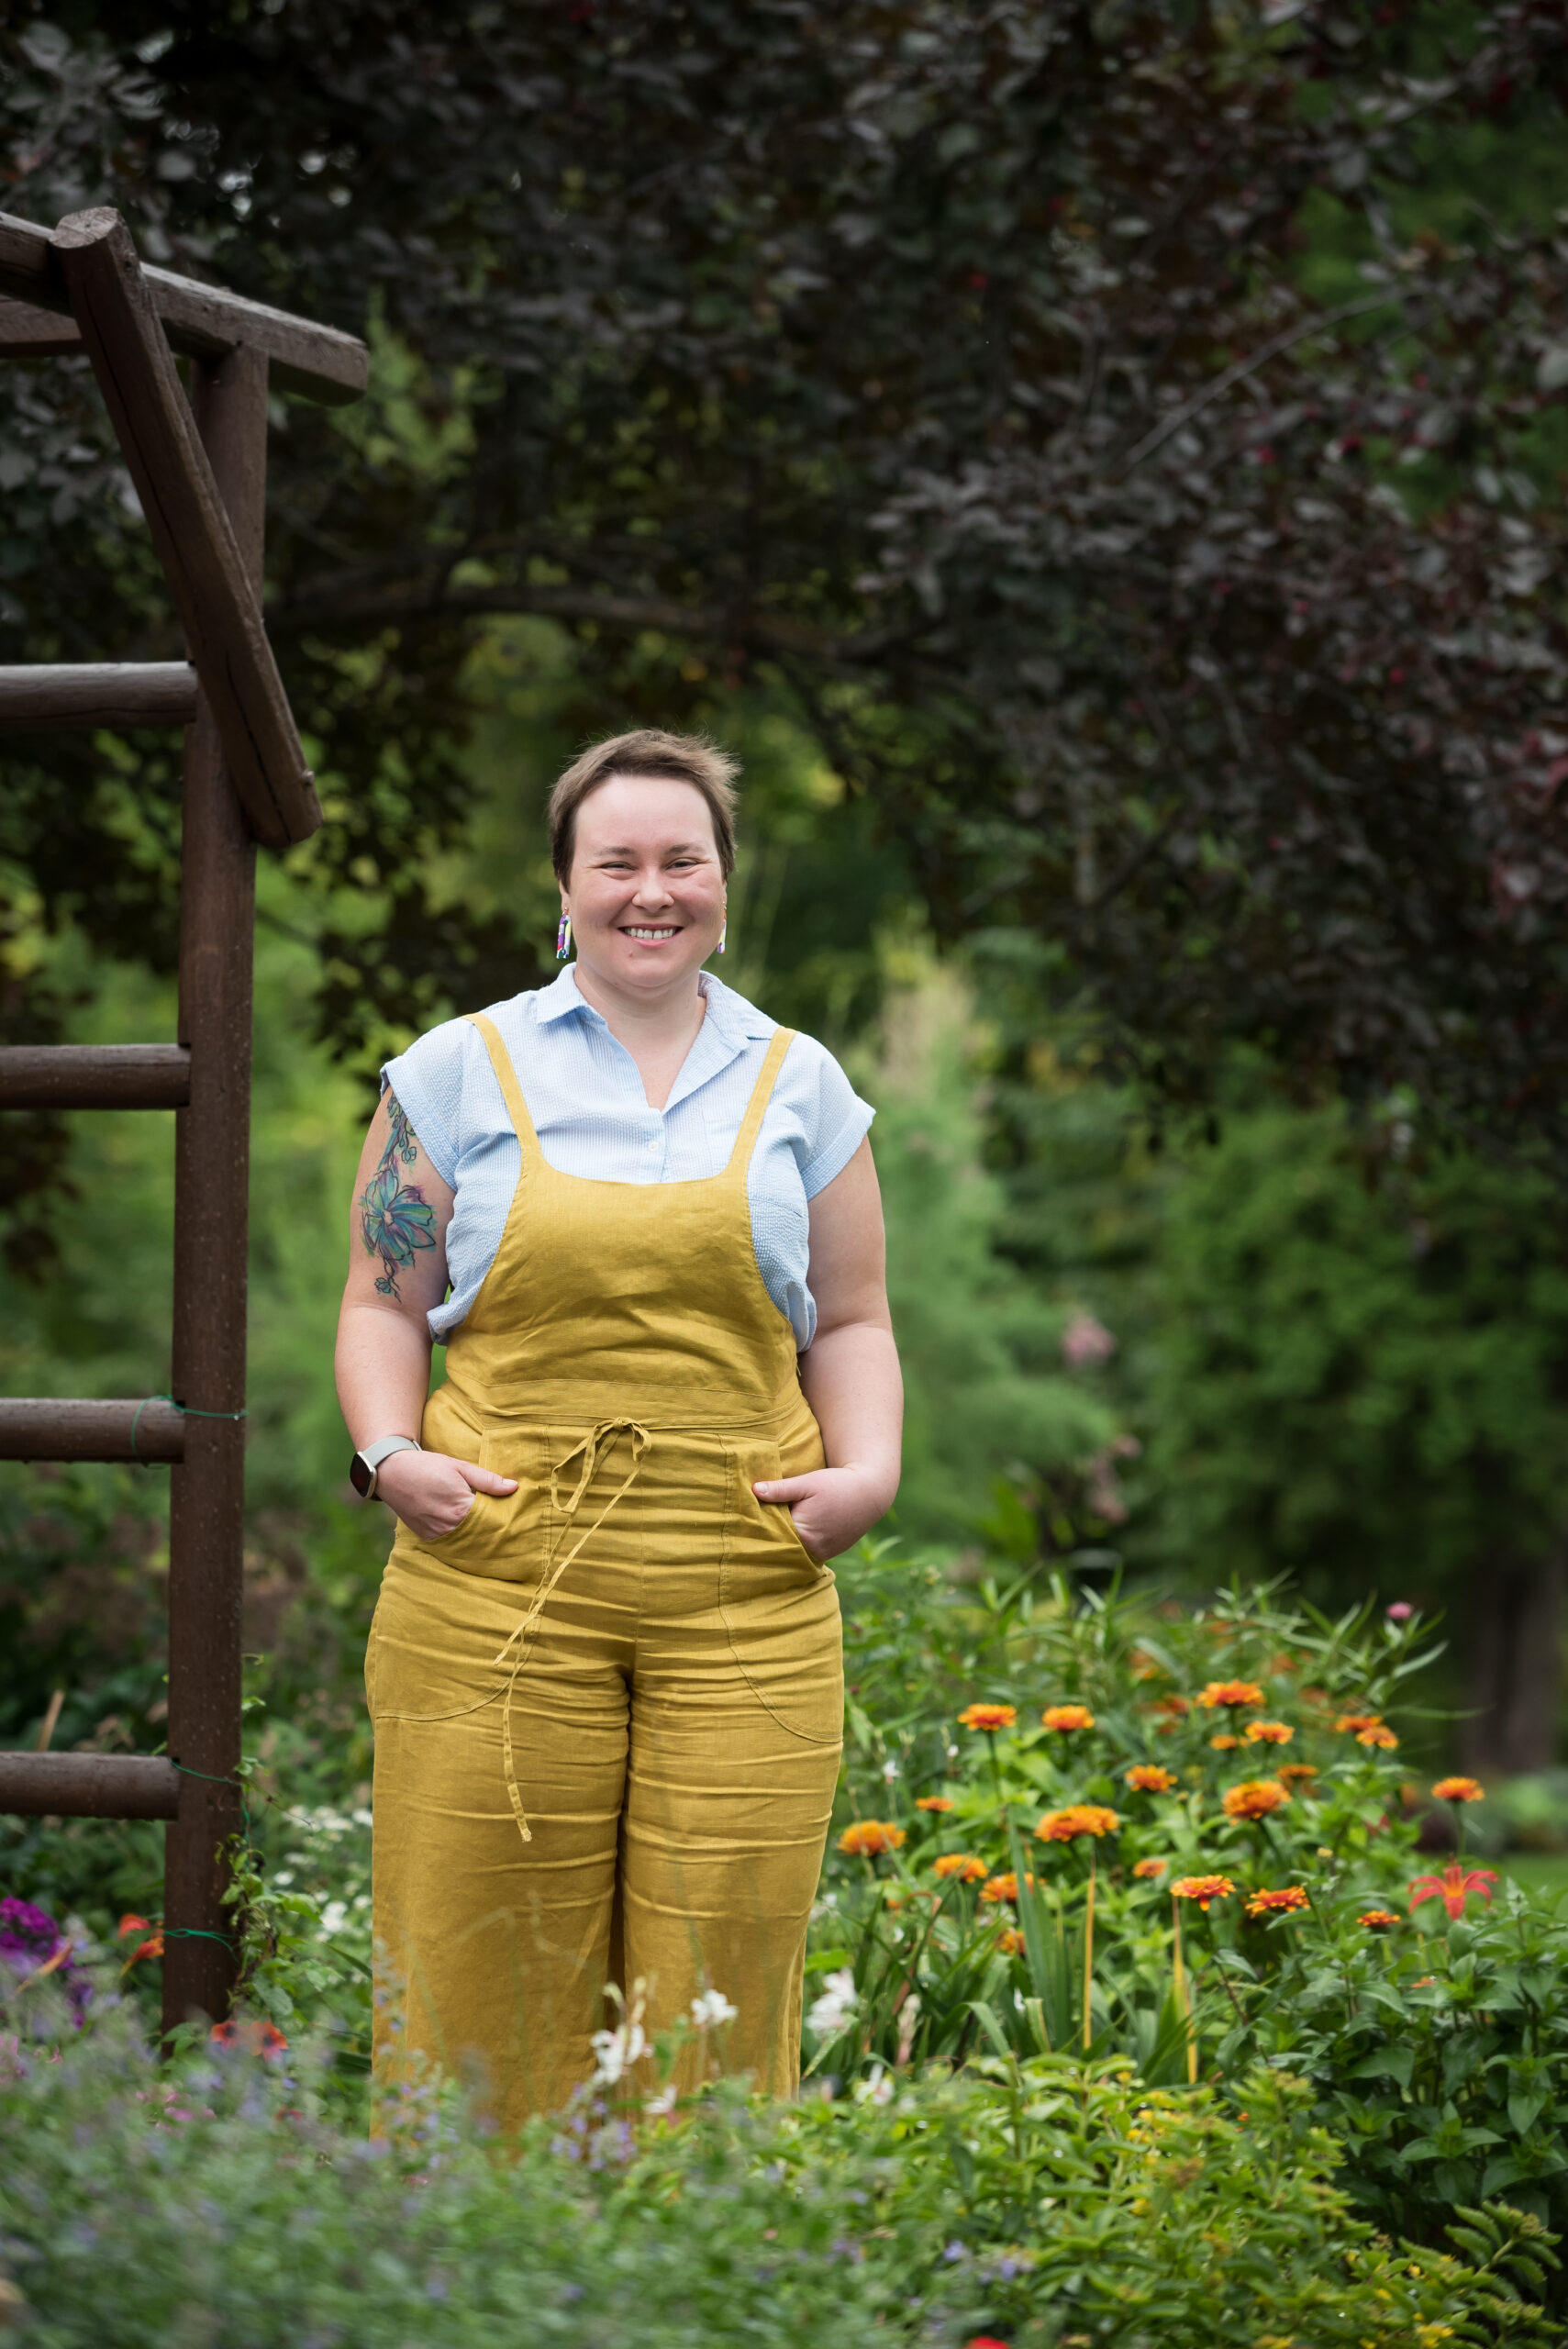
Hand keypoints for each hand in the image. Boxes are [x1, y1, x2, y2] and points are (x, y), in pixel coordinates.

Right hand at [374, 1448, 516, 1542]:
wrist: (392, 1472)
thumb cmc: (428, 1466)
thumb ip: (488, 1480)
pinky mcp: (426, 1536)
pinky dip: (459, 1537)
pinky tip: (466, 1531)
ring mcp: (436, 1533)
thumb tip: (513, 1487)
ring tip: (488, 1532)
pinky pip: (448, 1542)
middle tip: (506, 1530)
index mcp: (461, 1507)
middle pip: (480, 1534)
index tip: (514, 1518)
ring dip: (476, 1536)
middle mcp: (448, 1525)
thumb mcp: (460, 1466)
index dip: (503, 1518)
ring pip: (465, 1541)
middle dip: (491, 1530)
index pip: (491, 1520)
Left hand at [752, 1464, 893, 1563]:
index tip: (747, 1521)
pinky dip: (799, 1544)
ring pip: (795, 1551)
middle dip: (771, 1536)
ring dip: (786, 1542)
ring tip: (769, 1533)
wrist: (870, 1493)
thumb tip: (754, 1490)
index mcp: (804, 1533)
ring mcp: (824, 1554)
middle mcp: (814, 1549)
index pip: (773, 1535)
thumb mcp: (808, 1483)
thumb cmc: (837, 1484)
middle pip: (783, 1546)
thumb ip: (781, 1489)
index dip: (761, 1527)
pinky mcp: (830, 1553)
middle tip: (752, 1529)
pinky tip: (790, 1535)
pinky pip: (807, 1552)